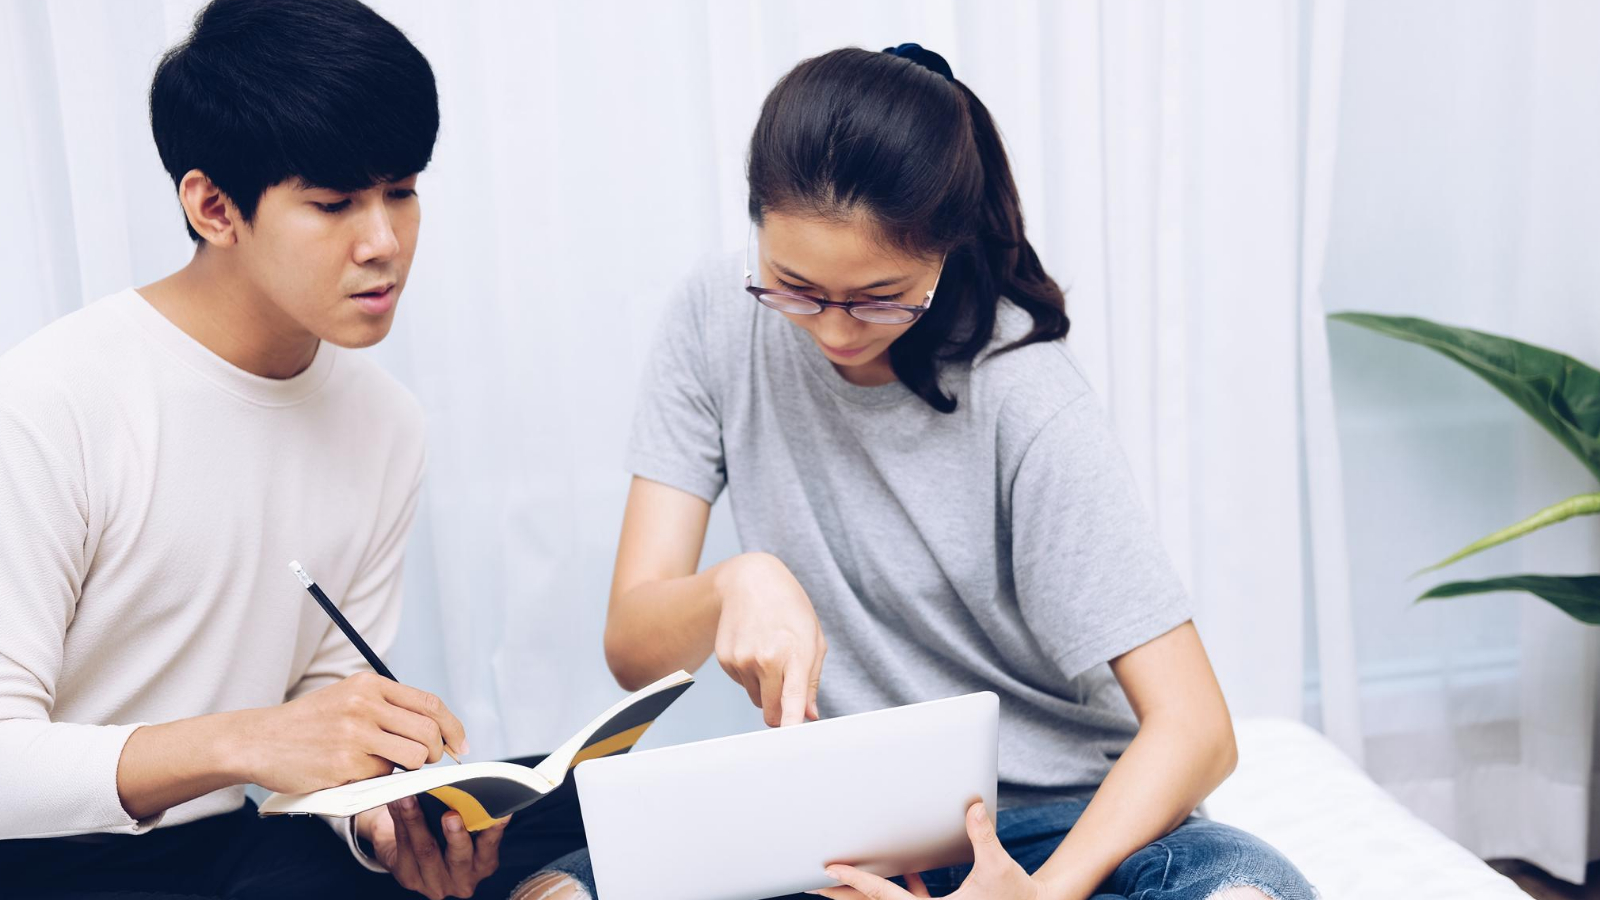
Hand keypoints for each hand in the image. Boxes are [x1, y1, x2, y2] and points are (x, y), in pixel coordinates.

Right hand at [239, 671, 467, 793]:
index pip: (430, 703)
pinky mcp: (345, 763)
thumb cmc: (307, 724)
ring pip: (413, 756)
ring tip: (386, 766)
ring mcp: (355, 734)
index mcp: (369, 685)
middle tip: (426, 762)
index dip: (452, 726)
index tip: (459, 745)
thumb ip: (386, 708)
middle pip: (429, 731)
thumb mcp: (347, 699)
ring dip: (409, 768)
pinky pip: (382, 777)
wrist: (258, 740)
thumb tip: (434, 731)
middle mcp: (365, 704)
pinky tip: (353, 772)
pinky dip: (376, 779)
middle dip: (436, 752)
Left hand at [357, 799, 507, 899]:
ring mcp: (434, 883)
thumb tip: (468, 788)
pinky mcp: (409, 879)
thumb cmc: (444, 833)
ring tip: (410, 799)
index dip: (494, 829)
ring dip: (416, 821)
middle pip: (459, 856)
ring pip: (426, 850)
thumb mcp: (466, 830)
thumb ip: (471, 816)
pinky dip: (399, 821)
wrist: (411, 851)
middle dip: (455, 835)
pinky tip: (396, 804)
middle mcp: (462, 880)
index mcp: (483, 865)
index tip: (501, 812)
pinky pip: (404, 847)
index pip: (489, 847)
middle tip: (451, 815)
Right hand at [712, 552, 826, 726]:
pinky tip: (754, 647)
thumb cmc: (790, 610)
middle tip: (789, 692)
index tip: (790, 740)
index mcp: (794, 653)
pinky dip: (750, 675)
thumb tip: (809, 716)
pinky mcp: (725, 660)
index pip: (792, 698)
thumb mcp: (813, 639)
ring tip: (771, 653)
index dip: (791, 724)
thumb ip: (812, 681)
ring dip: (765, 688)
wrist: (750, 580)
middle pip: (772, 712)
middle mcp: (765, 659)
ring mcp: (741, 660)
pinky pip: (742, 685)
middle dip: (782, 712)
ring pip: (756, 699)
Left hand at [814, 802, 1040, 899]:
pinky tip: (897, 867)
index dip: (856, 880)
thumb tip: (973, 807)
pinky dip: (898, 884)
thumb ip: (984, 837)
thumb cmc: (1018, 896)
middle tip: (812, 878)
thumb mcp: (999, 867)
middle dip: (843, 892)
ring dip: (864, 888)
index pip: (885, 896)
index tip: (830, 869)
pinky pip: (909, 898)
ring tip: (839, 873)